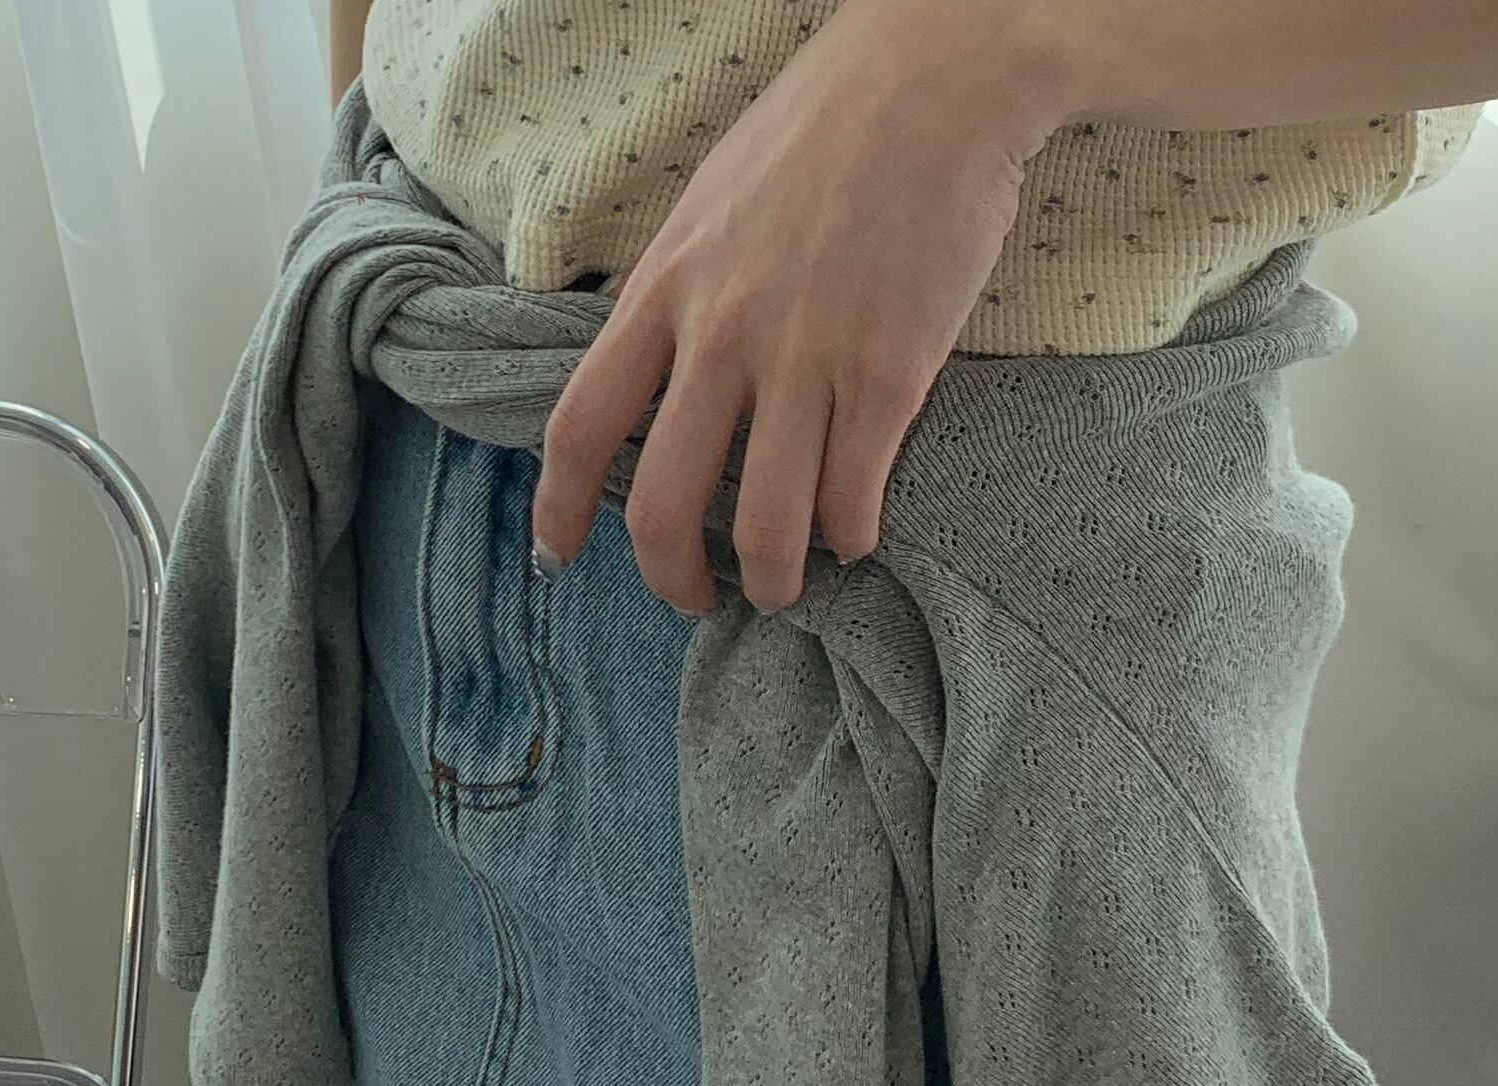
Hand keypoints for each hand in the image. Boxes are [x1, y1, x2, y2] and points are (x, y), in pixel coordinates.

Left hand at [529, 0, 1068, 616]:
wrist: (938, 76)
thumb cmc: (823, 131)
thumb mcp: (709, 204)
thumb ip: (677, 294)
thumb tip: (655, 376)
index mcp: (665, 289)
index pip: (579, 424)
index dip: (558, 509)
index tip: (560, 555)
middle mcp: (722, 333)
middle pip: (664, 505)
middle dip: (674, 579)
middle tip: (699, 596)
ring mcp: (807, 358)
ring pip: (766, 526)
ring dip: (772, 580)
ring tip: (784, 584)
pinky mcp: (890, 374)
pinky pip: (850, 498)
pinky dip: (849, 538)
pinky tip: (854, 534)